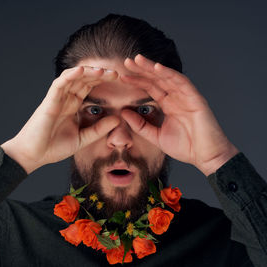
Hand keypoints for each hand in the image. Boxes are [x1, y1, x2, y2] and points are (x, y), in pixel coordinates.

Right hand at [1, 66, 119, 173]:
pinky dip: (70, 75)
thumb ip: (99, 130)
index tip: (119, 79)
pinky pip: (59, 84)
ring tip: (103, 70)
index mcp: (72, 105)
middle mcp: (65, 99)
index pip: (88, 87)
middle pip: (83, 79)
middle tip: (116, 73)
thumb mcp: (82, 139)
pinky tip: (81, 70)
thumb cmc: (53, 147)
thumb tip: (117, 119)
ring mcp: (57, 99)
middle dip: (99, 74)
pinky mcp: (49, 102)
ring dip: (88, 72)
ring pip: (73, 78)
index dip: (102, 80)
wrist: (33, 156)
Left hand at [120, 54, 238, 175]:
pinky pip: (181, 82)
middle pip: (157, 79)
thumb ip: (140, 125)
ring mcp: (186, 96)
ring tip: (138, 60)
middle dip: (142, 69)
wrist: (206, 157)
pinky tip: (157, 67)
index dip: (137, 81)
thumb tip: (123, 112)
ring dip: (152, 67)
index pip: (151, 88)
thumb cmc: (186, 147)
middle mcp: (177, 97)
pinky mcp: (196, 98)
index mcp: (169, 104)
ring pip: (167, 76)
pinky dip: (169, 73)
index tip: (122, 76)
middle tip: (127, 61)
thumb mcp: (155, 136)